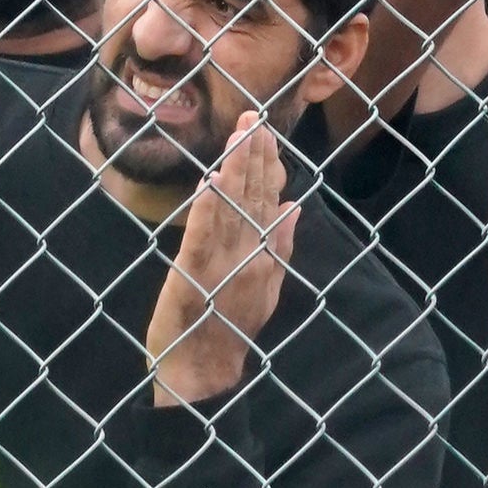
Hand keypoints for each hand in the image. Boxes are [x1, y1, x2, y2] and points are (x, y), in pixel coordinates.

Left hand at [145, 112, 297, 407]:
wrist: (205, 369)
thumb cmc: (229, 327)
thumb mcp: (264, 285)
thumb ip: (280, 246)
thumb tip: (293, 206)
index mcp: (262, 253)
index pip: (267, 200)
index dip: (268, 165)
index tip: (267, 131)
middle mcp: (249, 255)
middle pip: (254, 198)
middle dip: (255, 156)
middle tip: (254, 118)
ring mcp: (224, 265)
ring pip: (234, 210)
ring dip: (237, 171)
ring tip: (240, 136)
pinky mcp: (193, 276)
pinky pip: (203, 237)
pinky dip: (209, 210)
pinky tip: (211, 184)